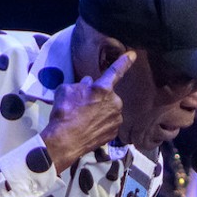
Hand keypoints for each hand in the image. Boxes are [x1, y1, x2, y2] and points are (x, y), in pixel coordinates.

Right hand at [40, 50, 134, 171]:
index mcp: (103, 89)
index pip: (116, 71)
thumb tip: (87, 83)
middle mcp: (114, 102)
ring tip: (84, 119)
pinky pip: (109, 123)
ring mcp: (116, 119)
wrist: (64, 141)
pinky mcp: (114, 133)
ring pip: (109, 110)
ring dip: (100, 111)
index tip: (133, 55)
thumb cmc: (64, 113)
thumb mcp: (66, 90)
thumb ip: (80, 84)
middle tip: (84, 106)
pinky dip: (101, 124)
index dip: (124, 62)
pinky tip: (89, 128)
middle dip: (99, 98)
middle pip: (108, 95)